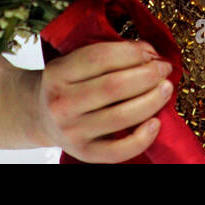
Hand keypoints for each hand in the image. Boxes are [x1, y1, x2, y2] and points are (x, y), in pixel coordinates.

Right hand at [34, 40, 174, 162]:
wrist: (39, 115)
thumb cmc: (65, 83)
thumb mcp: (73, 61)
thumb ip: (106, 55)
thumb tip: (149, 54)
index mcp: (58, 73)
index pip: (100, 58)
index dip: (132, 52)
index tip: (152, 51)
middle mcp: (62, 104)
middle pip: (114, 87)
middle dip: (147, 75)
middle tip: (164, 68)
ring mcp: (72, 132)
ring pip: (120, 117)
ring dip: (151, 100)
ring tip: (166, 88)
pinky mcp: (84, 153)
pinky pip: (118, 151)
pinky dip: (142, 138)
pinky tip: (156, 122)